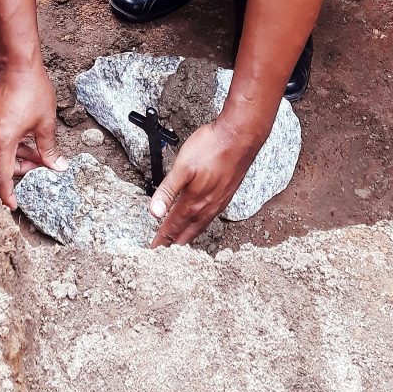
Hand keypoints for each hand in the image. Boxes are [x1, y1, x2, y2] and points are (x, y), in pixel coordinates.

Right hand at [0, 64, 66, 209]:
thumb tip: (58, 168)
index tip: (14, 205)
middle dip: (12, 176)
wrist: (18, 66)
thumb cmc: (32, 91)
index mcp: (2, 141)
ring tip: (39, 154)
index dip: (7, 194)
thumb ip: (49, 149)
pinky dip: (11, 149)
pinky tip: (30, 143)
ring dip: (15, 161)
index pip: (1, 177)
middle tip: (34, 174)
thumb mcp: (45, 124)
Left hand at [148, 117, 261, 247]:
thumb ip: (167, 191)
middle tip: (163, 254)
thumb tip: (154, 213)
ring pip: (200, 227)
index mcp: (194, 202)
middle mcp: (208, 207)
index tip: (152, 251)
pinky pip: (210, 218)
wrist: (240, 137)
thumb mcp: (182, 167)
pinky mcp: (226, 194)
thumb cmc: (212, 147)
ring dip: (188, 236)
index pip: (173, 227)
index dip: (161, 240)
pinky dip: (200, 226)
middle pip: (187, 232)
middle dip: (173, 244)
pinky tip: (200, 221)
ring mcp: (219, 202)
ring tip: (180, 243)